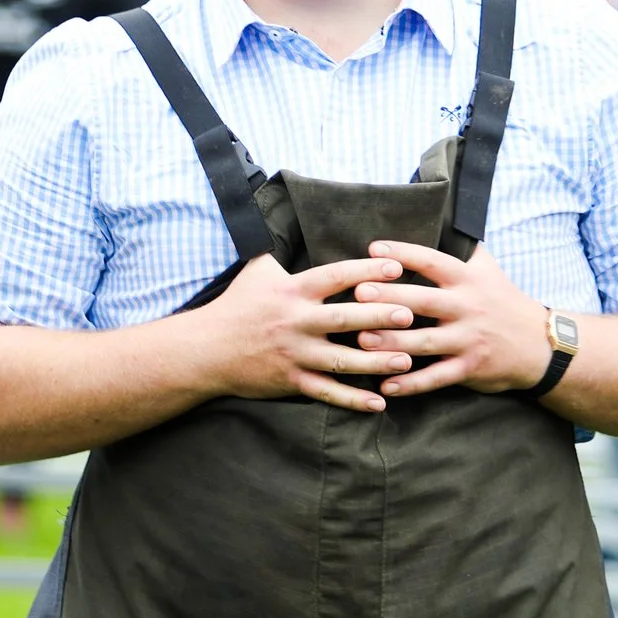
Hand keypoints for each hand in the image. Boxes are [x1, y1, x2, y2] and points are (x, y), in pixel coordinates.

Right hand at [186, 252, 414, 413]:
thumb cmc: (236, 305)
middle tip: (411, 313)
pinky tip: (379, 402)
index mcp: (293, 291)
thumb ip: (282, 248)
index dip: (367, 270)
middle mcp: (296, 321)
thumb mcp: (258, 269)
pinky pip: (327, 392)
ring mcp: (295, 354)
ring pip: (342, 360)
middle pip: (344, 318)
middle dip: (379, 316)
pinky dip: (353, 400)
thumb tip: (292, 215)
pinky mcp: (291, 381)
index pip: (336, 276)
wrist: (206, 349)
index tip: (397, 266)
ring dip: (376, 362)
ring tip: (406, 360)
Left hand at [354, 241, 554, 399]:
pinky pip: (436, 377)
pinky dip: (411, 384)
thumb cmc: (505, 301)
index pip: (432, 261)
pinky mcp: (470, 367)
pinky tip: (385, 385)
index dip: (403, 253)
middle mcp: (467, 307)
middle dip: (390, 296)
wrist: (541, 344)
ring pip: (425, 341)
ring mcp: (468, 339)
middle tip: (358, 293)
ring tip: (361, 340)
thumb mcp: (489, 269)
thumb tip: (441, 217)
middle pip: (423, 300)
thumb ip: (463, 248)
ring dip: (392, 341)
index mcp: (468, 280)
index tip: (373, 249)